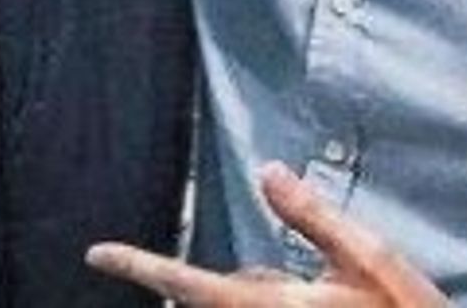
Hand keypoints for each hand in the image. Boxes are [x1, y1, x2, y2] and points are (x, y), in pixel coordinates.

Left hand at [86, 163, 446, 306]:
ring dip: (246, 293)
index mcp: (270, 305)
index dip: (138, 265)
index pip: (186, 283)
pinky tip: (320, 300)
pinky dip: (270, 301)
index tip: (96, 253)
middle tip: (222, 269)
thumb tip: (269, 172)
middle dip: (203, 283)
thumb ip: (313, 217)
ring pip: (236, 307)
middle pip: (208, 301)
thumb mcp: (369, 258)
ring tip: (310, 290)